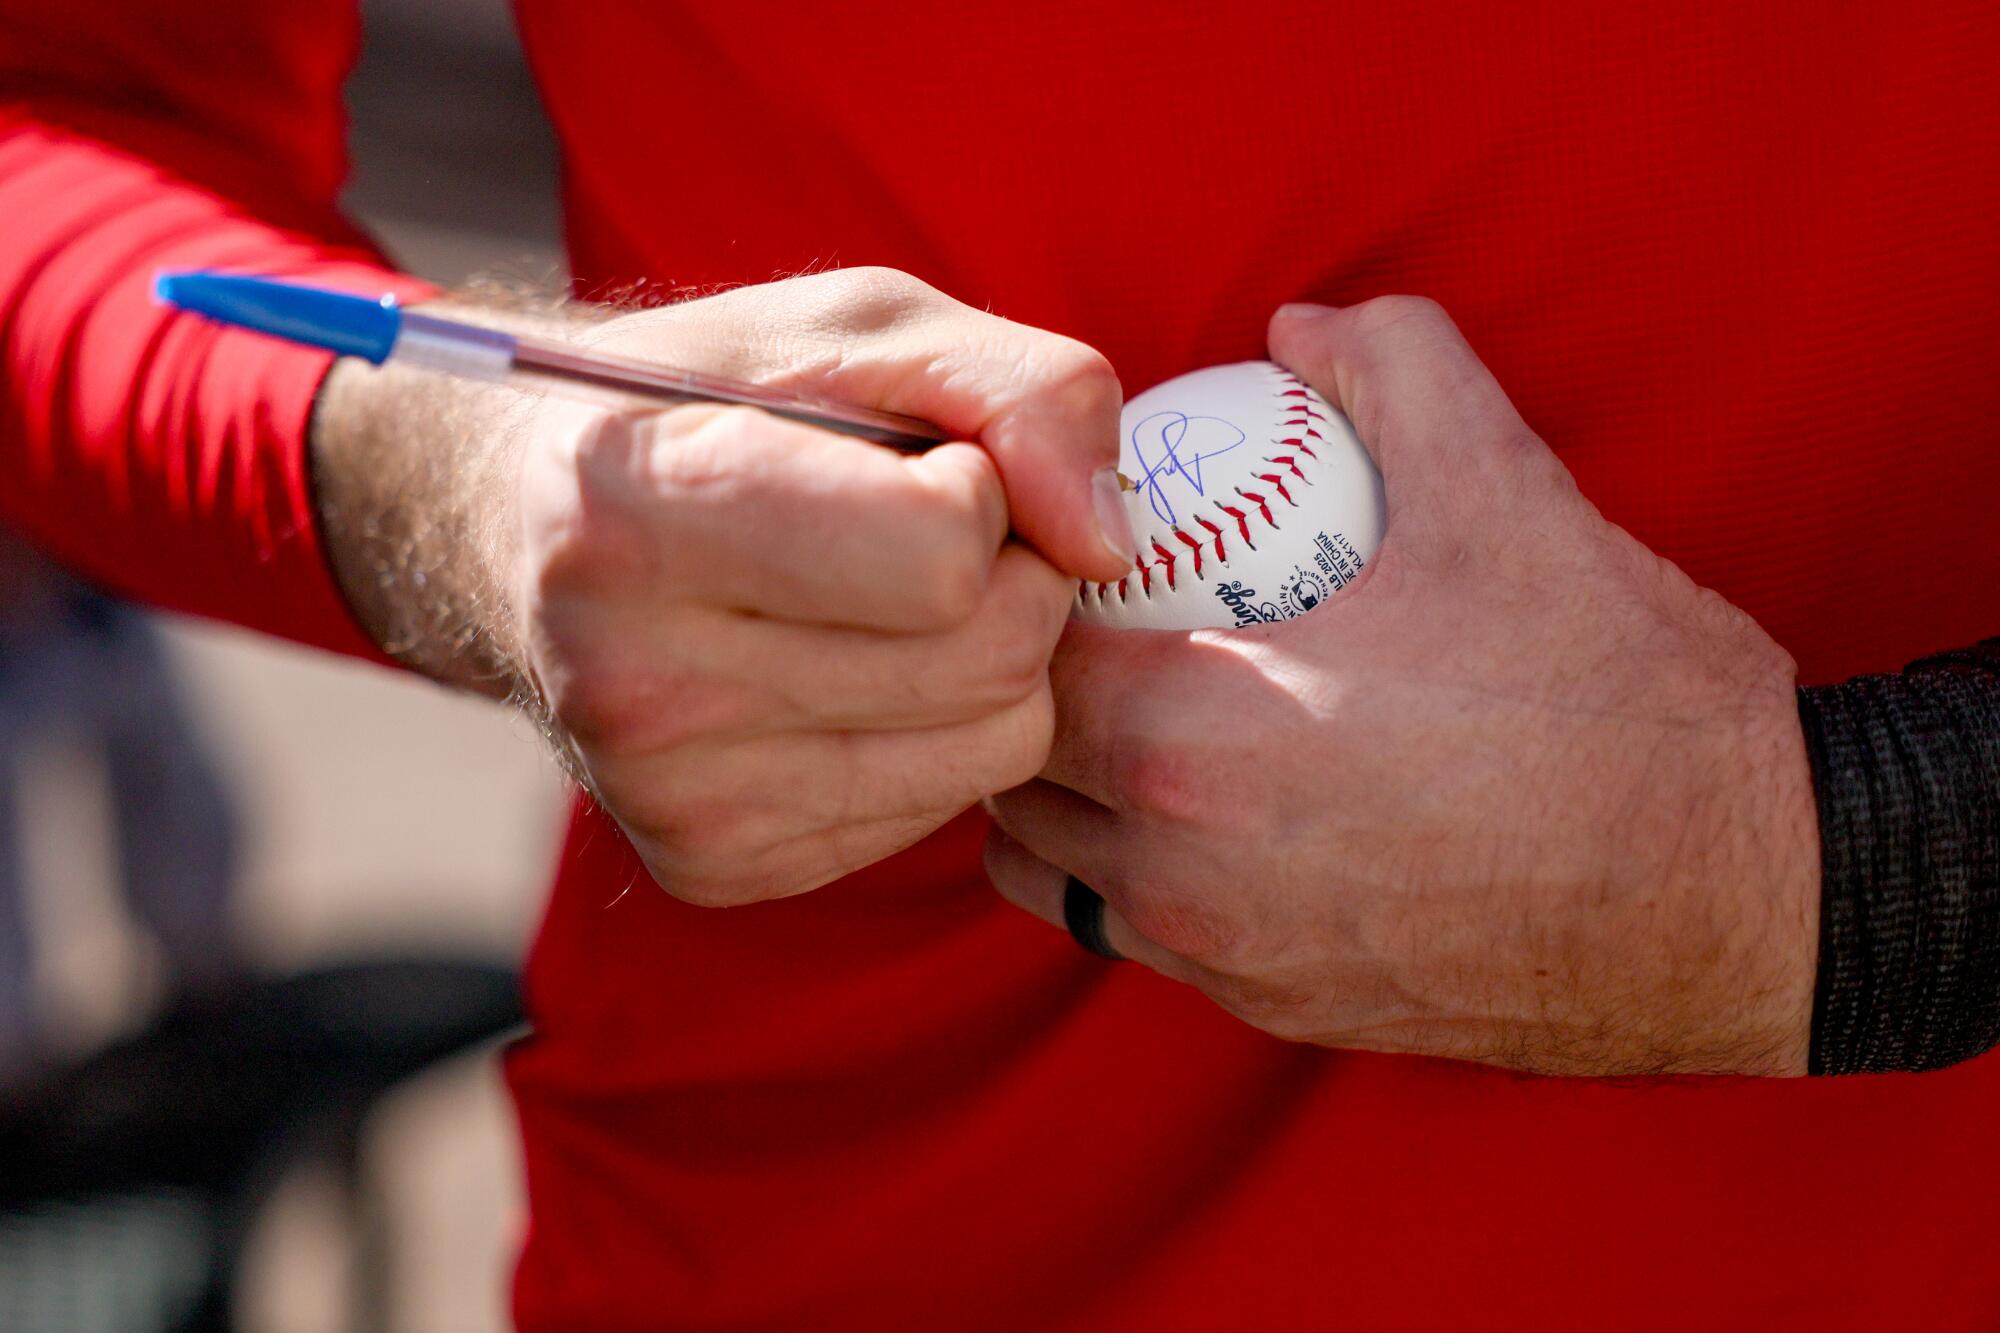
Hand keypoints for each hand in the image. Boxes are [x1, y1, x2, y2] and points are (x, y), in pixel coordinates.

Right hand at [316, 268, 1134, 904]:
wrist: (518, 529)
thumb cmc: (708, 401)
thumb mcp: (864, 325)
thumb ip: (1022, 390)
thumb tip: (1110, 544)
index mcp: (635, 507)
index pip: (943, 558)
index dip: (977, 491)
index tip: (915, 464)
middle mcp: (630, 676)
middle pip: (988, 663)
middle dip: (1010, 579)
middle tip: (924, 533)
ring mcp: (667, 794)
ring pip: (992, 749)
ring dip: (987, 659)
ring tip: (882, 598)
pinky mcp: (712, 865)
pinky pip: (942, 808)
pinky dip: (932, 732)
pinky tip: (843, 671)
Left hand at [983, 297, 1819, 1075]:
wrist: (1739, 896)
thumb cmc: (1618, 698)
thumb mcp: (1508, 489)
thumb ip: (1392, 366)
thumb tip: (1299, 327)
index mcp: (1199, 735)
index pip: (1023, 657)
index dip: (1028, 593)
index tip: (1082, 556)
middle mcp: (1181, 869)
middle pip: (1015, 766)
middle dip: (1026, 686)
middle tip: (1096, 626)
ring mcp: (1223, 958)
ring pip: (1053, 865)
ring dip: (1062, 788)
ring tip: (1132, 719)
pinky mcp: (1274, 1013)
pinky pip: (1135, 934)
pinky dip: (1129, 870)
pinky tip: (1207, 811)